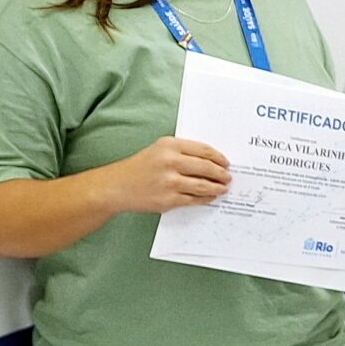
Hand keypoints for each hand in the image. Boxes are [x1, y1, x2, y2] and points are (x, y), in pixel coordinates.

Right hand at [106, 136, 229, 213]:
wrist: (117, 186)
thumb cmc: (140, 167)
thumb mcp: (159, 150)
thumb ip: (183, 152)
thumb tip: (213, 162)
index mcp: (169, 146)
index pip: (204, 150)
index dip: (219, 158)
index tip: (226, 163)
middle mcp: (170, 162)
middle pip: (207, 168)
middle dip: (222, 174)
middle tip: (228, 177)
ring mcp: (169, 182)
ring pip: (203, 185)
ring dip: (217, 188)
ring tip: (223, 188)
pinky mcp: (168, 199)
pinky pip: (194, 199)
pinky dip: (206, 198)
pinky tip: (210, 197)